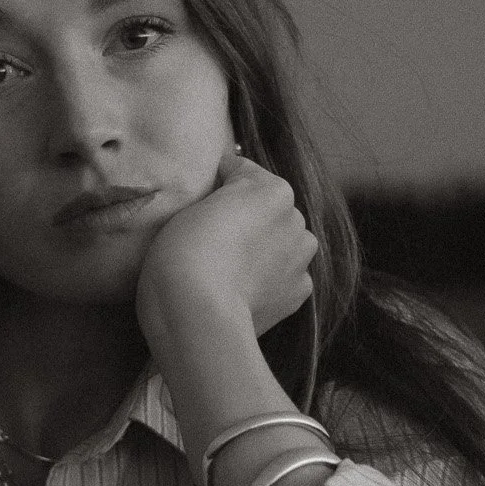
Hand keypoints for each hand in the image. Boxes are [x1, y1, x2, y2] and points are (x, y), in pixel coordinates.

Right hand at [137, 150, 317, 341]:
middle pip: (267, 210)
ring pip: (281, 244)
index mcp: (272, 189)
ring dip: (263, 249)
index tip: (199, 202)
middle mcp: (296, 218)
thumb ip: (217, 195)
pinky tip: (242, 289)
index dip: (217, 185)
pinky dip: (268, 281)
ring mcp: (301, 258)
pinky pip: (284, 277)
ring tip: (230, 269)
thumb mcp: (191, 204)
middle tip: (212, 240)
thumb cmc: (184, 252)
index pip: (240, 173)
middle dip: (247, 219)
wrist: (198, 312)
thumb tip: (223, 197)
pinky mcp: (299, 293)